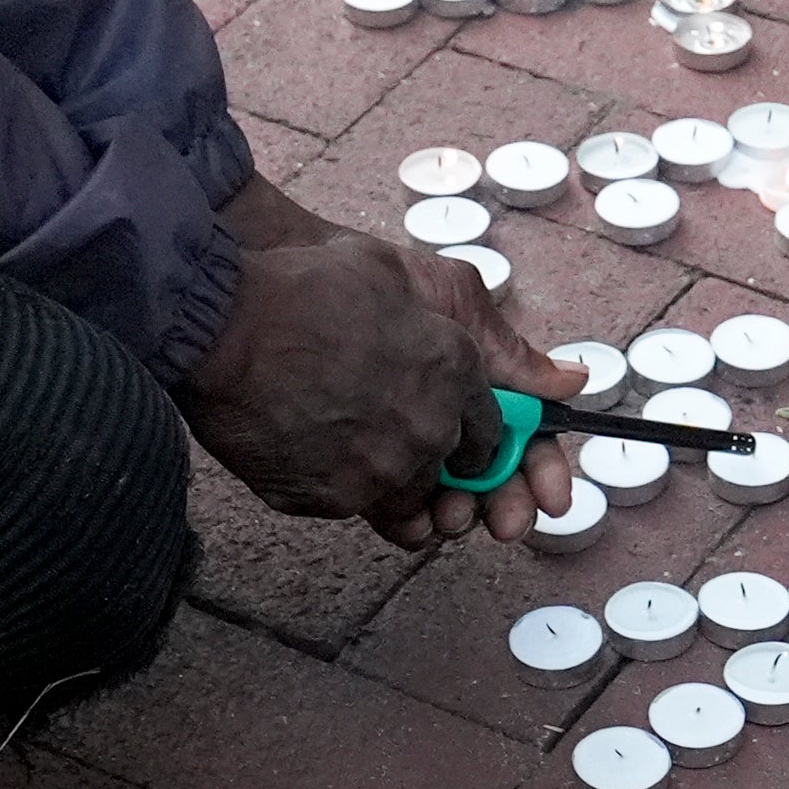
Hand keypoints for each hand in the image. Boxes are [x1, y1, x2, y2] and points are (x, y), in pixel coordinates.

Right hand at [182, 180, 582, 547]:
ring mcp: (373, 473)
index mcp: (454, 375)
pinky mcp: (323, 500)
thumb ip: (496, 335)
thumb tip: (572, 380)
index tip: (468, 431)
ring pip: (409, 501)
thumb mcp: (415, 280)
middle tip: (442, 470)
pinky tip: (329, 452)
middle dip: (459, 478)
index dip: (489, 434)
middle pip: (460, 476)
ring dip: (405, 486)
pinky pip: (355, 507)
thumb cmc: (312, 284)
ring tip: (373, 452)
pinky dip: (350, 488)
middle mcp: (424, 433)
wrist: (216, 318)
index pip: (496, 431)